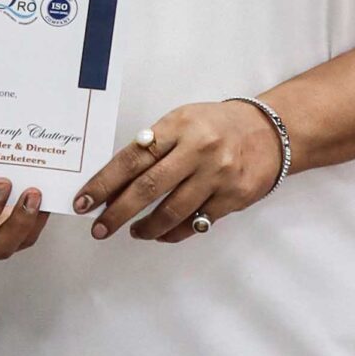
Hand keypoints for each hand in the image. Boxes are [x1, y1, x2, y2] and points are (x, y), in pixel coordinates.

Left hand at [75, 100, 284, 243]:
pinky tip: (160, 233)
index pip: (132, 157)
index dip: (105, 183)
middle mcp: (198, 150)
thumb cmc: (216, 126)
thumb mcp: (183, 122)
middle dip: (118, 212)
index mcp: (179, 126)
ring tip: (132, 232)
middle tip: (99, 228)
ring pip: (172, 211)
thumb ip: (154, 146)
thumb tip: (114, 182)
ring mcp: (217, 175)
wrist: (270, 133)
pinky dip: (173, 232)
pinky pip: (195, 223)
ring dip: (146, 227)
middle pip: (148, 187)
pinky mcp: (233, 197)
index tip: (84, 200)